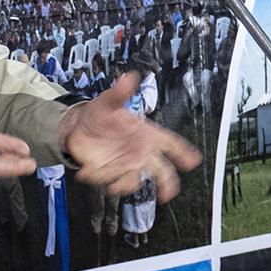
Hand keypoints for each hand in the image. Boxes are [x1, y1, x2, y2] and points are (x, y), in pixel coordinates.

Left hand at [59, 72, 201, 198]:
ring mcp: (127, 165)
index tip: (192, 160)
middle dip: (167, 182)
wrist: (77, 128)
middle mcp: (140, 152)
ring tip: (113, 180)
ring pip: (135, 179)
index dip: (182, 152)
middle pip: (161, 170)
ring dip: (125, 181)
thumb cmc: (100, 114)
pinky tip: (89, 172)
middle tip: (169, 191)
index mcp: (147, 134)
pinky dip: (102, 178)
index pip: (170, 143)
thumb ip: (119, 92)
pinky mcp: (111, 173)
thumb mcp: (108, 101)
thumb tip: (129, 78)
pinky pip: (112, 181)